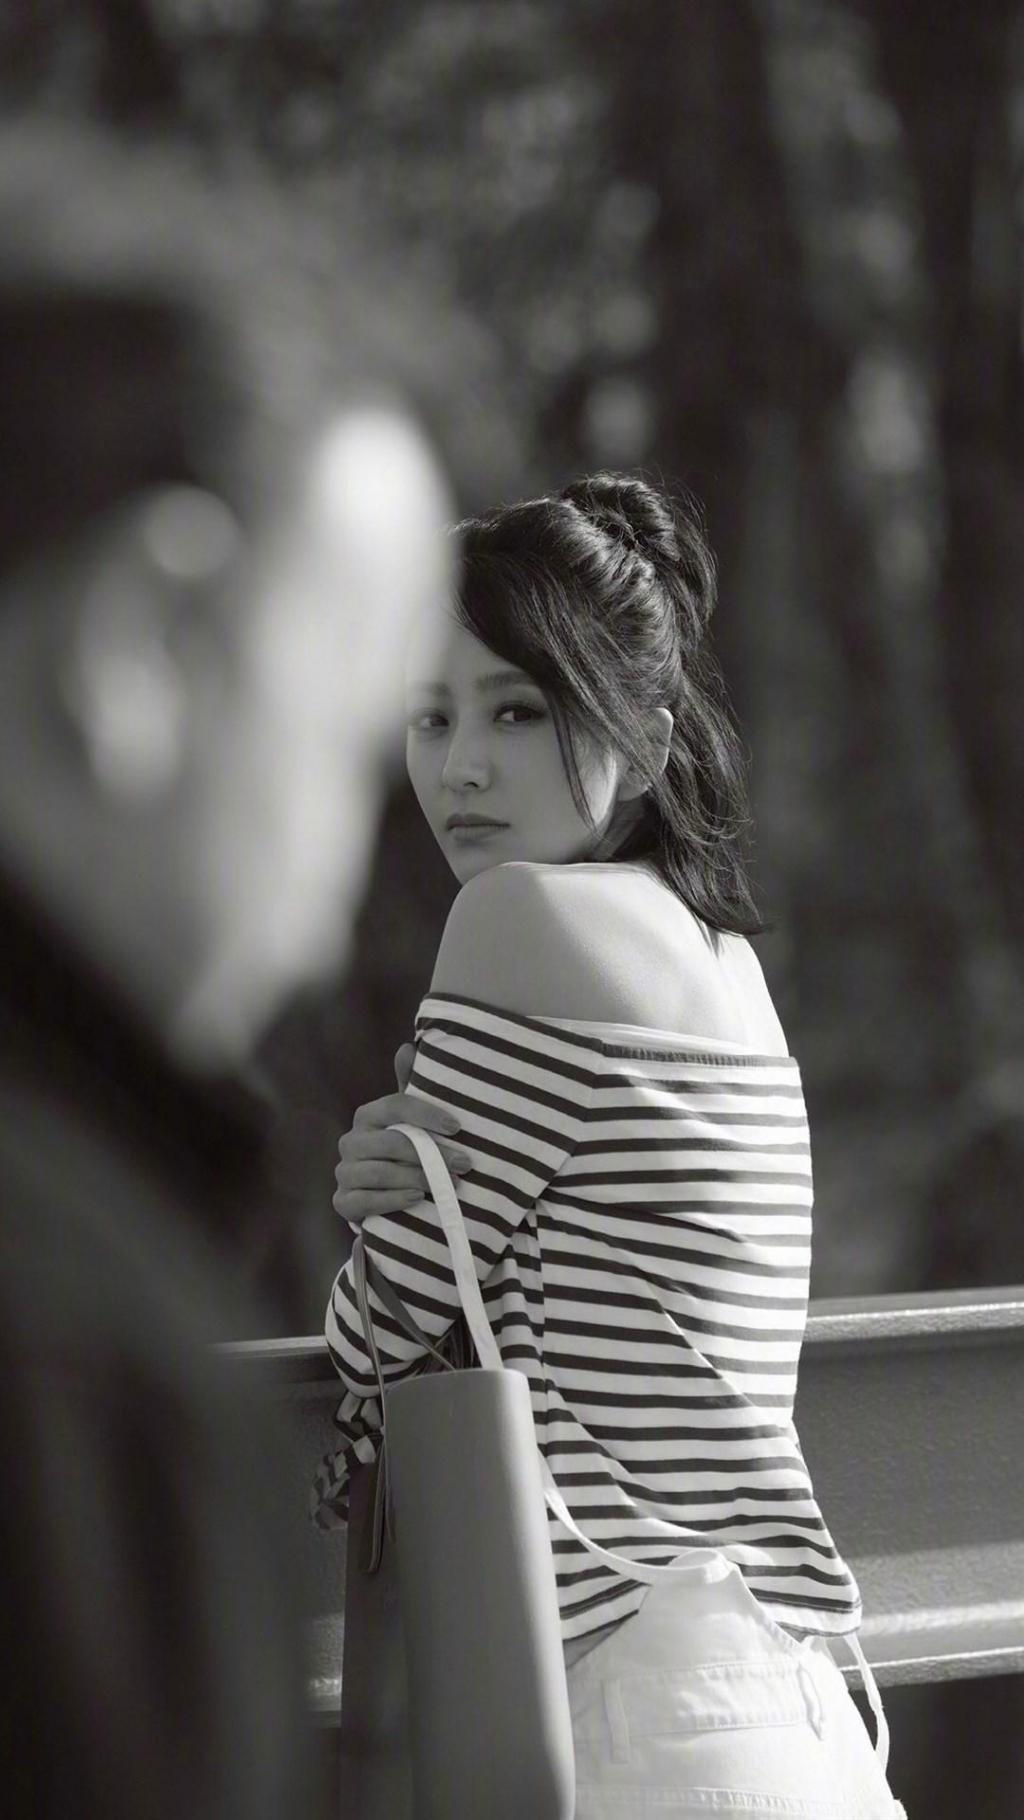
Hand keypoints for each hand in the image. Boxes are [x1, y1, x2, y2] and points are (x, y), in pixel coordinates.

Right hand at [333, 1044, 473, 1226]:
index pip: (395, 1106)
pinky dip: (393, 1200)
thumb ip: (410, 1088)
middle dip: (432, 1154)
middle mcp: (351, 1142)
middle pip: (391, 1142)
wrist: (385, 1198)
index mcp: (368, 1116)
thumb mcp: (411, 1122)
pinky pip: (365, 1201)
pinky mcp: (342, 1203)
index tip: (457, 1127)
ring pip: (380, 1172)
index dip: (426, 1115)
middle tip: (464, 1164)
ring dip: (418, 1178)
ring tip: (449, 1184)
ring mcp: (344, 1173)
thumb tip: (407, 1047)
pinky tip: (417, 1199)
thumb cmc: (405, 1152)